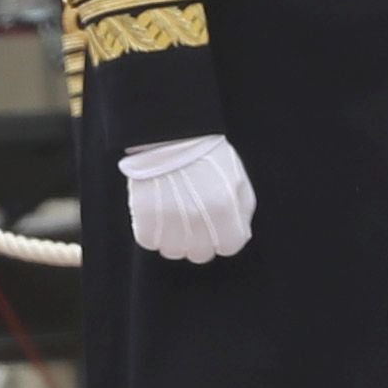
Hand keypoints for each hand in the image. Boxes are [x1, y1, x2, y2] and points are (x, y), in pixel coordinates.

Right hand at [121, 132, 257, 263]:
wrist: (168, 133)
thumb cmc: (205, 154)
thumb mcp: (236, 177)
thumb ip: (242, 210)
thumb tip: (240, 235)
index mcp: (223, 210)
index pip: (229, 247)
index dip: (223, 237)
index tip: (215, 227)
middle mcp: (197, 221)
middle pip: (200, 254)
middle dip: (199, 241)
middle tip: (192, 219)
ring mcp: (169, 222)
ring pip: (173, 252)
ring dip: (174, 239)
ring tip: (172, 215)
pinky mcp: (144, 218)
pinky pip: (149, 241)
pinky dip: (151, 232)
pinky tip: (156, 214)